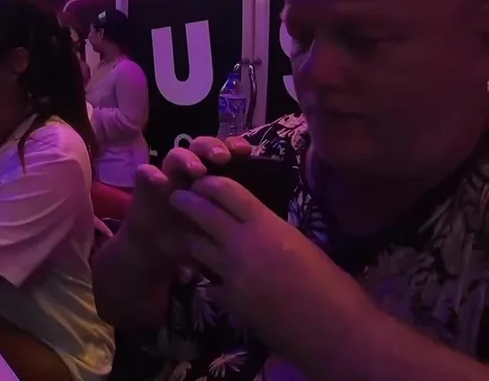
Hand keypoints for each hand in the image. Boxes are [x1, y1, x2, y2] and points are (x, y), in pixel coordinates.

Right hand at [123, 135, 251, 265]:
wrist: (159, 249)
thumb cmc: (194, 236)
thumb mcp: (220, 228)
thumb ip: (236, 217)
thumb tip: (266, 217)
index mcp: (211, 176)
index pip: (224, 151)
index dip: (234, 146)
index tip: (246, 151)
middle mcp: (189, 171)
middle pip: (200, 147)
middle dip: (211, 147)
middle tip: (222, 157)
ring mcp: (167, 176)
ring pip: (175, 155)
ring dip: (186, 158)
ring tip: (197, 169)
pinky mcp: (145, 186)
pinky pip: (144, 172)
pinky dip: (151, 173)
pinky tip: (159, 179)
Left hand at [170, 175, 371, 361]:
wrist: (338, 334)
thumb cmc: (335, 287)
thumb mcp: (302, 245)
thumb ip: (273, 232)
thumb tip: (258, 227)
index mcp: (267, 225)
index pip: (225, 190)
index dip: (208, 183)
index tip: (200, 182)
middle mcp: (242, 244)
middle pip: (200, 212)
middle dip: (184, 202)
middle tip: (178, 199)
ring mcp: (231, 274)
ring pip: (195, 247)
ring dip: (194, 241)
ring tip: (196, 239)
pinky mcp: (228, 302)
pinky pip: (208, 283)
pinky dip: (211, 280)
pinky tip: (216, 281)